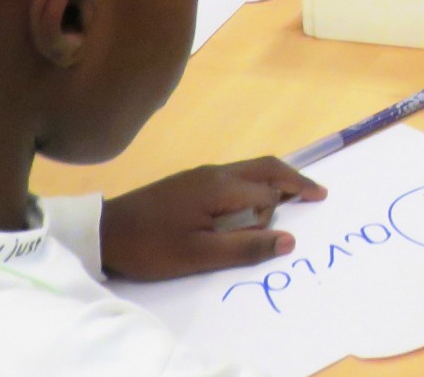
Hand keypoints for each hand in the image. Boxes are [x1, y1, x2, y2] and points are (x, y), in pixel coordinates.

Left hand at [101, 159, 326, 280]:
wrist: (104, 231)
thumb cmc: (152, 246)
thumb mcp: (198, 256)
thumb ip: (245, 248)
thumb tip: (290, 241)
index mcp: (221, 187)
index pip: (266, 195)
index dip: (271, 218)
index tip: (268, 239)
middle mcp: (217, 172)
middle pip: (267, 166)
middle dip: (294, 179)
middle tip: (319, 194)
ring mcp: (202, 173)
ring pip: (251, 169)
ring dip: (275, 180)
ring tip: (292, 195)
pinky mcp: (191, 180)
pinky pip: (235, 175)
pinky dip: (255, 184)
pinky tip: (250, 201)